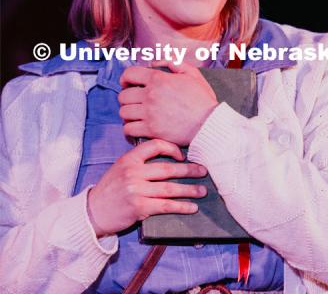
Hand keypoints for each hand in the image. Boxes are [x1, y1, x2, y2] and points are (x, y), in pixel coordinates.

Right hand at [87, 138, 207, 237]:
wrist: (92, 213)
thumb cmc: (110, 190)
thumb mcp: (120, 168)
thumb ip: (139, 162)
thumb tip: (168, 158)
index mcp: (129, 159)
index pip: (155, 145)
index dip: (172, 148)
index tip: (183, 156)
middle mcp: (133, 172)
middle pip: (167, 169)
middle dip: (189, 170)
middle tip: (203, 171)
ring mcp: (136, 190)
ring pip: (170, 188)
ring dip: (189, 190)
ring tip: (202, 190)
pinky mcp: (139, 207)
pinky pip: (165, 205)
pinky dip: (181, 206)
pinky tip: (192, 207)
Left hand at [118, 60, 218, 145]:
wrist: (208, 123)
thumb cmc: (202, 99)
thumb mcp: (192, 74)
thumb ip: (173, 62)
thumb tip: (154, 63)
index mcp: (158, 79)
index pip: (129, 74)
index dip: (125, 78)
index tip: (128, 84)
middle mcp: (150, 95)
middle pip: (123, 96)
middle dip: (127, 98)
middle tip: (134, 102)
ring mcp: (149, 113)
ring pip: (123, 112)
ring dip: (128, 113)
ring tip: (136, 115)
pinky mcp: (150, 130)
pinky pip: (128, 129)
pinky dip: (130, 128)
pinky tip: (137, 127)